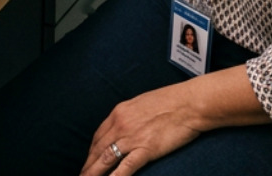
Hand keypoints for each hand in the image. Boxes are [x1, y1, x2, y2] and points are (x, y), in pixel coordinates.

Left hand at [79, 84, 203, 175]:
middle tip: (82, 175)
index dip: (92, 151)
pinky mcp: (145, 149)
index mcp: (120, 112)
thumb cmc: (171, 101)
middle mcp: (121, 124)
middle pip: (98, 149)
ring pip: (106, 160)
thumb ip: (130, 115)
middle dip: (88, 165)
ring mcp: (132, 137)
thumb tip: (126, 125)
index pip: (99, 135)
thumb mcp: (142, 103)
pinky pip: (125, 167)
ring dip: (94, 173)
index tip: (89, 160)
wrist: (189, 103)